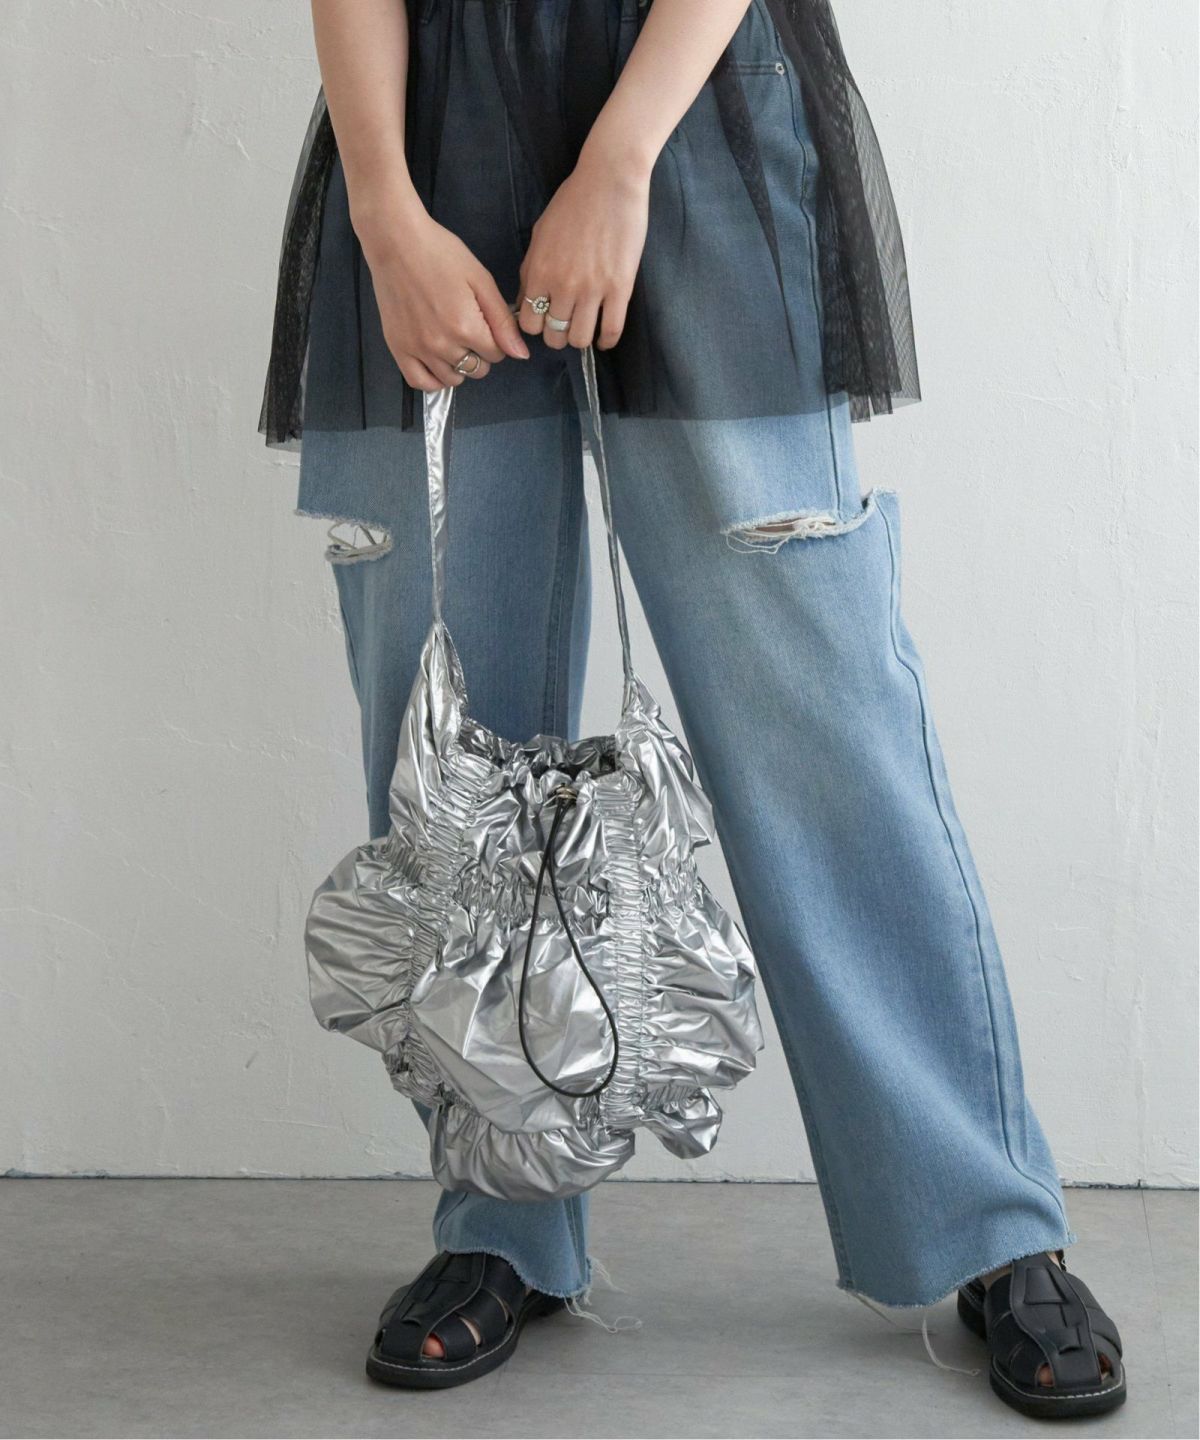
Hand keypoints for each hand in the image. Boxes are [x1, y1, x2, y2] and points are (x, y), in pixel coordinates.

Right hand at [354, 198, 529, 390]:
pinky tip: (438, 365)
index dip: (497, 340)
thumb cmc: (440, 254)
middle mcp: (442, 345)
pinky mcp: (398, 348)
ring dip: (459, 366)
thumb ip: (502, 320)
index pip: (497, 354)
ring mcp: (418, 349)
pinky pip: (420, 382)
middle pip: (477, 369)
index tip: (486, 323)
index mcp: (466, 327)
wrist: (396, 242)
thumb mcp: (480, 280)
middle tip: (469, 328)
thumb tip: (520, 354)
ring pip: (452, 379)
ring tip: (453, 342)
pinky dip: (433, 380)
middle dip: (480, 353)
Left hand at [518, 148, 649, 351]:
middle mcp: (562, 285)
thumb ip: (531, 270)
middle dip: (558, 335)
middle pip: (554, 336)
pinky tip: (604, 337)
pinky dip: (606, 340)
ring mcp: (592, 289)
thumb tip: (526, 301)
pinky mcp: (620, 288)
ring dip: (580, 338)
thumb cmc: (573, 202)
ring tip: (585, 328)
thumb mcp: (540, 234)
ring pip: (580, 339)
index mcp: (539, 272)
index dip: (536, 327)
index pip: (529, 324)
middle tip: (566, 325)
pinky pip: (611, 331)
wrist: (609, 181)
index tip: (545, 320)